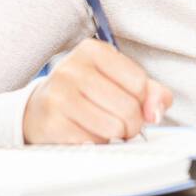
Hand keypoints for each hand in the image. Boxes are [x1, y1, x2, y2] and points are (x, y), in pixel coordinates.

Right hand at [23, 38, 172, 143]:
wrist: (39, 110)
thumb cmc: (86, 93)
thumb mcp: (119, 82)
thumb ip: (150, 92)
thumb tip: (156, 113)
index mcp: (93, 51)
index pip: (139, 83)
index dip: (143, 102)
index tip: (132, 104)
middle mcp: (72, 68)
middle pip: (128, 108)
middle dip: (132, 124)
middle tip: (122, 124)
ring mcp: (58, 96)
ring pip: (113, 128)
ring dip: (114, 136)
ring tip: (103, 128)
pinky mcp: (51, 123)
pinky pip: (92, 143)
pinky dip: (95, 144)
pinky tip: (84, 134)